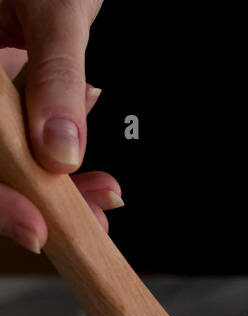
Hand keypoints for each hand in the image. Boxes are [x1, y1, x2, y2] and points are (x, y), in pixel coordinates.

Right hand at [0, 1, 121, 253]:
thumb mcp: (53, 6)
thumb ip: (56, 74)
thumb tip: (60, 153)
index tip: (35, 227)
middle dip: (33, 203)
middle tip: (89, 225)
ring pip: (7, 165)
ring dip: (55, 193)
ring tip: (104, 199)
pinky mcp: (5, 110)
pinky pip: (23, 148)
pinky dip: (60, 167)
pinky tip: (93, 178)